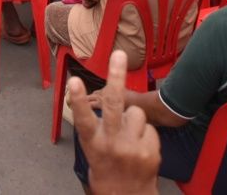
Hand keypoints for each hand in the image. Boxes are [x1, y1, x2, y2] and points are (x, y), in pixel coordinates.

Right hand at [68, 51, 159, 194]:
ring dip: (133, 120)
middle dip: (117, 76)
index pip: (84, 119)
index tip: (74, 80)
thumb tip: (102, 103)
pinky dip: (144, 135)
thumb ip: (97, 130)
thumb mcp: (93, 153)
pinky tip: (140, 148)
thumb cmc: (106, 172)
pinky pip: (149, 129)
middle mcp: (113, 144)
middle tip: (119, 54)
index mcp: (94, 144)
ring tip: (129, 137)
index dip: (79, 98)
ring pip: (136, 115)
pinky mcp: (151, 152)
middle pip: (115, 105)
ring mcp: (134, 148)